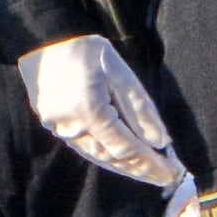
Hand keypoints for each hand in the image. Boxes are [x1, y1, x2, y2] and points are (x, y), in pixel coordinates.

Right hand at [24, 36, 191, 191]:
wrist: (44, 38)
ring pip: (95, 156)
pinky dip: (103, 155)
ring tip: (145, 173)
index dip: (150, 165)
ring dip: (122, 166)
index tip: (172, 175)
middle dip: (140, 170)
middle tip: (165, 178)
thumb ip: (141, 110)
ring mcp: (57, 127)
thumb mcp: (121, 74)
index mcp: (91, 112)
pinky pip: (82, 146)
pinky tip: (117, 158)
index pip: (127, 149)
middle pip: (111, 158)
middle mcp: (71, 126)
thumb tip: (160, 142)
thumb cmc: (87, 51)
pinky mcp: (49, 123)